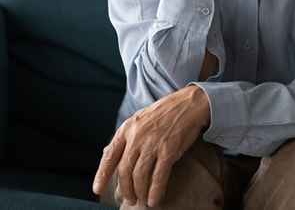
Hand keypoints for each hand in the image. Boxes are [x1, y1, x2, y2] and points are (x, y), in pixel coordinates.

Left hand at [92, 85, 210, 206]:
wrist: (189, 104)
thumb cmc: (165, 112)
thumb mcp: (139, 119)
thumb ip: (126, 136)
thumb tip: (110, 154)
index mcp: (127, 129)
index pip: (109, 156)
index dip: (102, 175)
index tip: (98, 189)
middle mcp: (137, 136)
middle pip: (124, 170)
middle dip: (125, 189)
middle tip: (129, 199)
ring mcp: (153, 143)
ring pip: (140, 175)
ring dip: (139, 192)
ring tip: (141, 201)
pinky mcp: (169, 150)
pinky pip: (159, 175)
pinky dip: (155, 190)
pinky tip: (154, 199)